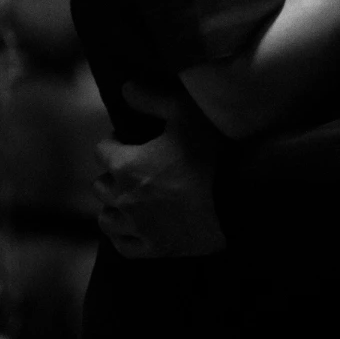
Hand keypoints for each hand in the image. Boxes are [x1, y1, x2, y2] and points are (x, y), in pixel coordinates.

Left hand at [95, 81, 225, 258]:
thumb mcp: (186, 112)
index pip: (102, 150)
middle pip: (100, 185)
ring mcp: (137, 227)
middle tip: (137, 166)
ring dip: (114, 206)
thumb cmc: (212, 152)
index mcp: (125, 165)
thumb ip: (153, 98)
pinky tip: (134, 226)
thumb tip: (125, 89)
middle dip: (113, 174)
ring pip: (107, 218)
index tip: (133, 139)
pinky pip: (123, 245)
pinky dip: (124, 235)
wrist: (239, 197)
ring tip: (133, 197)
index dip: (117, 141)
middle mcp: (123, 198)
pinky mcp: (154, 249)